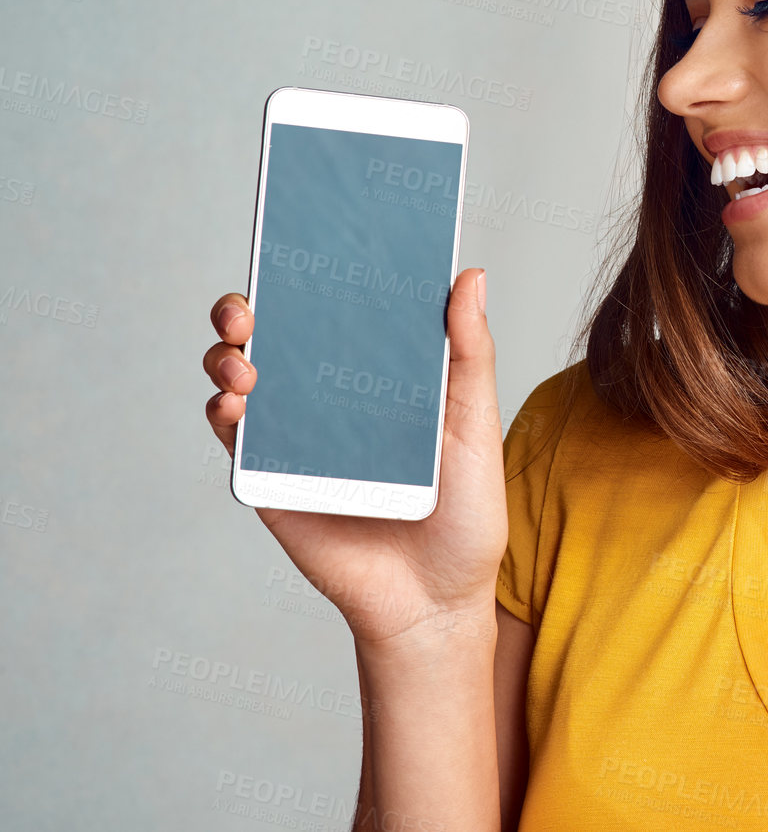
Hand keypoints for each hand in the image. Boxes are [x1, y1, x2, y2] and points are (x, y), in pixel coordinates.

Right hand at [203, 268, 507, 645]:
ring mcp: (296, 435)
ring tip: (246, 359)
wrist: (437, 603)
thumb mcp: (476, 427)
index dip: (316, 265)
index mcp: (379, 372)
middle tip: (250, 304)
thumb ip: (469, 354)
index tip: (302, 228)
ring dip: (228, 355)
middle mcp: (329, 394)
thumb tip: (468, 274)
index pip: (339, 306)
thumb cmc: (465, 515)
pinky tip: (238, 403)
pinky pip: (235, 437)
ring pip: (240, 374)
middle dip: (247, 305)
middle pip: (275, 332)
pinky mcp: (271, 480)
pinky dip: (227, 413)